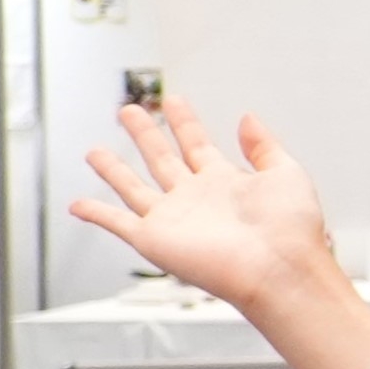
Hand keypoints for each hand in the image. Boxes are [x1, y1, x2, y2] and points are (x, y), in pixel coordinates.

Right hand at [71, 98, 343, 315]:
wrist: (280, 267)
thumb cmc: (291, 229)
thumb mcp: (285, 173)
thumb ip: (264, 145)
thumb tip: (247, 117)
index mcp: (225, 182)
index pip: (197, 144)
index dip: (184, 121)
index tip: (174, 101)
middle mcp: (196, 199)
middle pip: (162, 158)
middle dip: (145, 134)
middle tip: (129, 111)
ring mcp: (173, 219)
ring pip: (134, 187)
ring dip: (113, 170)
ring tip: (95, 151)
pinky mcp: (155, 240)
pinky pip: (117, 223)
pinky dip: (96, 214)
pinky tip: (78, 204)